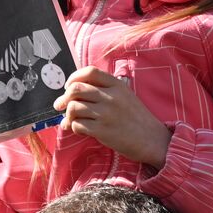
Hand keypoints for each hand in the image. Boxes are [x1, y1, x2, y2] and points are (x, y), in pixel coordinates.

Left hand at [53, 67, 171, 169]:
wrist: (153, 140)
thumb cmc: (137, 119)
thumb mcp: (126, 96)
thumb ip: (105, 90)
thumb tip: (75, 90)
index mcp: (117, 85)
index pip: (90, 72)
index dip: (74, 77)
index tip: (68, 86)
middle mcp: (111, 97)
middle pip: (76, 89)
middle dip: (64, 98)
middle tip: (60, 105)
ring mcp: (106, 114)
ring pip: (74, 107)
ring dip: (67, 114)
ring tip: (69, 120)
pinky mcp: (102, 131)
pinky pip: (77, 125)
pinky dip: (73, 127)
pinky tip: (76, 129)